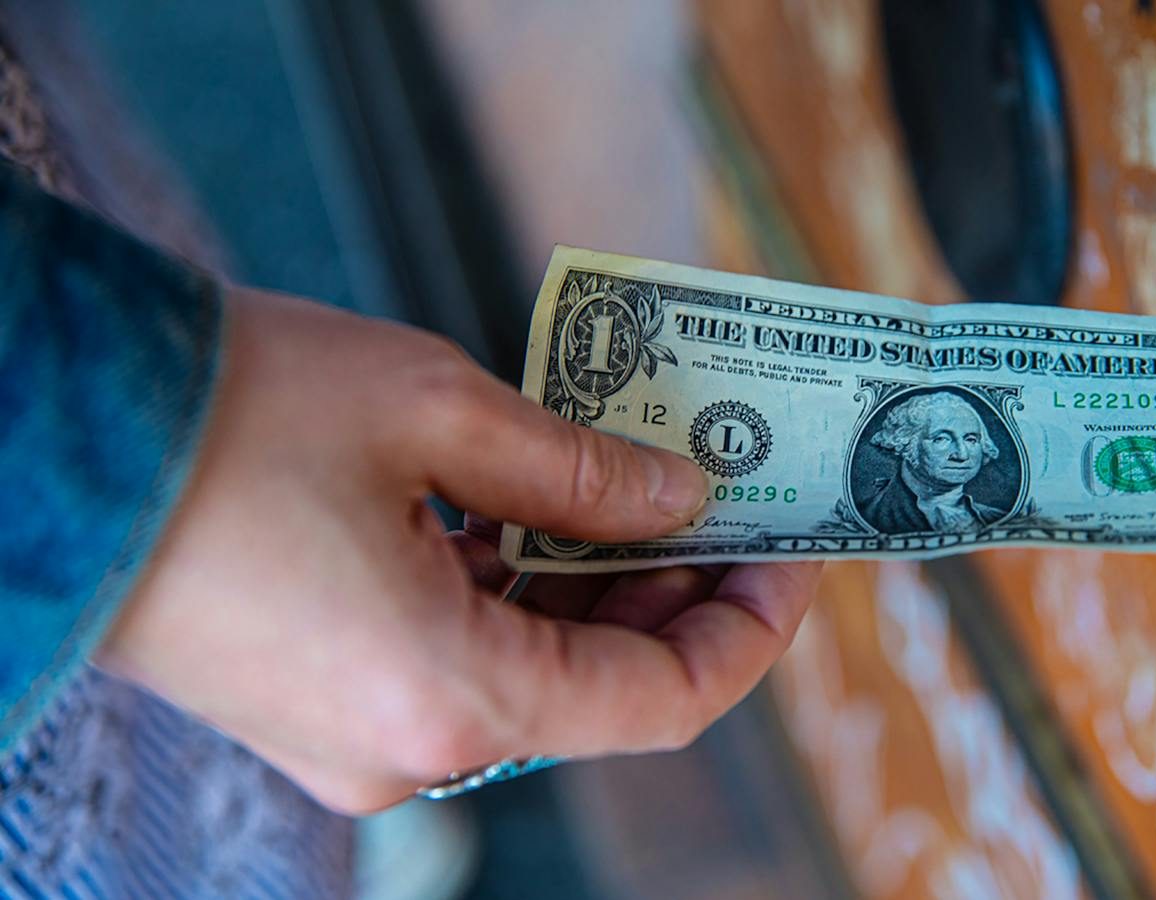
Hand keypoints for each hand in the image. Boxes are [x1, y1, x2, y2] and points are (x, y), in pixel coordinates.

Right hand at [95, 288, 820, 813]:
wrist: (48, 436)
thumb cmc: (229, 413)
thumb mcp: (437, 410)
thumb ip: (584, 471)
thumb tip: (681, 496)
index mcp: (450, 694)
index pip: (664, 702)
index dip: (748, 630)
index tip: (794, 552)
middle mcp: (407, 746)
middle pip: (600, 688)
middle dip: (679, 594)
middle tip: (734, 500)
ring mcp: (356, 736)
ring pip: (533, 675)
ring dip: (600, 590)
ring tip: (654, 488)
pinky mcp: (320, 701)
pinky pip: (459, 663)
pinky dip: (521, 598)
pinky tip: (555, 515)